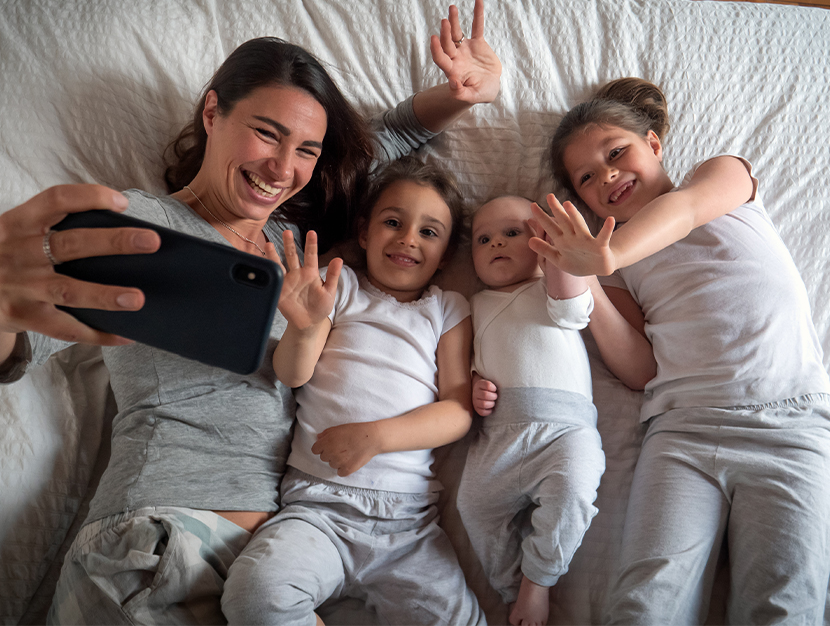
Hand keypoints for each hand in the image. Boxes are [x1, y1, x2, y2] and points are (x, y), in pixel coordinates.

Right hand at [0, 185, 159, 344]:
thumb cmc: (7, 257)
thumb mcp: (17, 235)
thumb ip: (53, 231)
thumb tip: (119, 235)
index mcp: (18, 223)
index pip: (56, 200)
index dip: (90, 197)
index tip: (122, 202)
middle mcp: (18, 253)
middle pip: (71, 244)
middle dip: (114, 242)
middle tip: (151, 241)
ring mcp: (20, 287)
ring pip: (68, 290)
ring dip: (105, 295)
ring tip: (138, 298)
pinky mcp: (22, 316)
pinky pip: (65, 328)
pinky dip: (97, 335)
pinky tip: (125, 335)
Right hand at [273, 229, 341, 330]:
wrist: (308, 323)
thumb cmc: (321, 307)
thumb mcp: (329, 292)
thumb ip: (333, 276)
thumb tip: (339, 259)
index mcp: (311, 273)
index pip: (311, 255)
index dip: (311, 244)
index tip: (311, 232)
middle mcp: (298, 274)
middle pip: (292, 255)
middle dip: (289, 244)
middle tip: (287, 232)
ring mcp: (288, 281)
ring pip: (280, 264)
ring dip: (274, 254)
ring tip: (269, 244)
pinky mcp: (279, 290)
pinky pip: (273, 278)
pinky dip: (268, 270)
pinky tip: (263, 261)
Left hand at [312, 422, 381, 476]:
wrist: (371, 438)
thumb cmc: (355, 431)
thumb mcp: (338, 428)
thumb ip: (326, 433)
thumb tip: (318, 438)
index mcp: (326, 442)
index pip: (315, 450)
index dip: (321, 447)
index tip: (328, 446)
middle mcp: (330, 453)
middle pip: (323, 457)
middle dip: (330, 453)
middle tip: (341, 448)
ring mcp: (338, 462)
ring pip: (332, 465)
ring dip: (337, 461)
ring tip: (347, 454)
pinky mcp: (347, 470)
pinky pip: (340, 472)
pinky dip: (344, 468)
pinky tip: (350, 461)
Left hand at [430, 0, 501, 104]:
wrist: (491, 86)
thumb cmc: (481, 93)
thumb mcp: (473, 96)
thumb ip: (461, 93)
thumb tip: (452, 82)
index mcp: (452, 70)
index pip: (440, 58)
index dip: (436, 49)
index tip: (434, 39)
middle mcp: (456, 57)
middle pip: (447, 43)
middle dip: (445, 33)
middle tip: (444, 21)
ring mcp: (465, 49)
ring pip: (457, 33)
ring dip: (454, 21)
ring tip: (452, 8)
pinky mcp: (477, 43)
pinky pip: (477, 27)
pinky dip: (477, 15)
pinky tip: (478, 2)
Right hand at [472, 374, 497, 415]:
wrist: (481, 391)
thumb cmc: (490, 387)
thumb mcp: (491, 381)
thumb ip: (497, 382)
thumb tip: (507, 384)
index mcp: (479, 384)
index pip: (488, 385)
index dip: (494, 388)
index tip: (495, 389)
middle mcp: (475, 392)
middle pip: (486, 395)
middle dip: (494, 396)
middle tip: (495, 396)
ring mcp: (475, 401)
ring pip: (484, 404)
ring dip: (491, 404)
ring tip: (493, 402)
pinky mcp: (476, 408)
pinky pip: (482, 412)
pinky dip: (488, 411)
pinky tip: (491, 408)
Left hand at [528, 194, 616, 276]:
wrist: (598, 269)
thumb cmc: (578, 262)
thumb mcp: (558, 259)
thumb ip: (545, 250)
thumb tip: (529, 240)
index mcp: (563, 241)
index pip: (550, 227)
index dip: (541, 217)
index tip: (532, 205)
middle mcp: (573, 238)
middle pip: (563, 221)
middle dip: (556, 210)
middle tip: (549, 196)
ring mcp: (586, 241)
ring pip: (579, 226)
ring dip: (574, 216)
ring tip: (568, 204)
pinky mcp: (599, 246)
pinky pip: (603, 237)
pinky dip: (607, 229)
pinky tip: (610, 220)